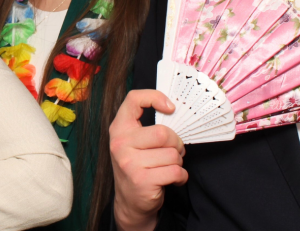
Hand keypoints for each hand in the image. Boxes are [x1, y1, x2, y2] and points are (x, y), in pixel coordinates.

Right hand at [110, 90, 187, 230]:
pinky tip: (172, 179)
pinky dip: (181, 176)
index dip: (155, 97)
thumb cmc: (137, 166)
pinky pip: (176, 171)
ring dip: (178, 162)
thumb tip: (173, 112)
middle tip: (174, 151)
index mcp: (119, 128)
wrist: (129, 201)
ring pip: (172, 154)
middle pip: (163, 133)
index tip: (170, 108)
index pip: (134, 99)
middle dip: (176, 143)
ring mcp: (129, 163)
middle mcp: (120, 143)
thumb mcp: (134, 142)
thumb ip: (146, 126)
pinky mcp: (142, 181)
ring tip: (168, 167)